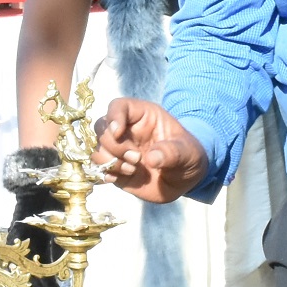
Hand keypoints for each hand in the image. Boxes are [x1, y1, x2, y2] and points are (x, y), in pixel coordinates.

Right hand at [93, 99, 207, 202]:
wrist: (185, 179)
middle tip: (136, 158)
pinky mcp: (115, 168)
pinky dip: (104, 174)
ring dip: (110, 161)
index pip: (118, 107)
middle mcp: (126, 131)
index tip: (118, 133)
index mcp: (143, 116)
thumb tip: (152, 158)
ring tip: (132, 170)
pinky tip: (117, 179)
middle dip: (115, 146)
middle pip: (102, 128)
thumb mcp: (188, 152)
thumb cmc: (187, 156)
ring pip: (98, 149)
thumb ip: (173, 152)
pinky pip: (98, 168)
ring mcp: (118, 150)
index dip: (113, 117)